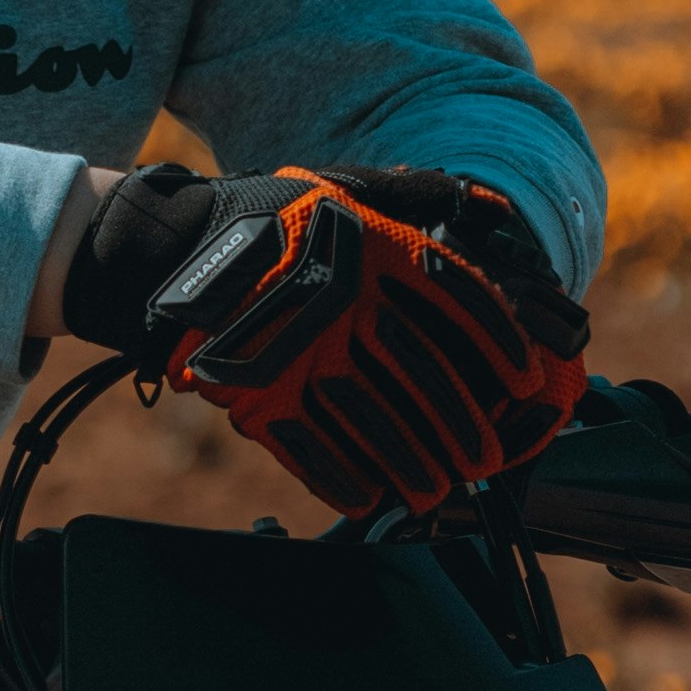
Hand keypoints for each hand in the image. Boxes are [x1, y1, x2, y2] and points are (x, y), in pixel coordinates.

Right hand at [67, 163, 589, 511]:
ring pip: (372, 419)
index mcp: (371, 247)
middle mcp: (342, 299)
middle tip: (485, 460)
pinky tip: (369, 500)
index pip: (456, 297)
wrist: (166, 252)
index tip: (525, 380)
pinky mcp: (256, 390)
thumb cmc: (265, 220)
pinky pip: (310, 446)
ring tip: (435, 492)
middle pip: (421, 371)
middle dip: (461, 423)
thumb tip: (489, 208)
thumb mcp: (340, 190)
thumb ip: (411, 197)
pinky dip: (343, 478)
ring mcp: (297, 349)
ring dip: (411, 464)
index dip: (498, 343)